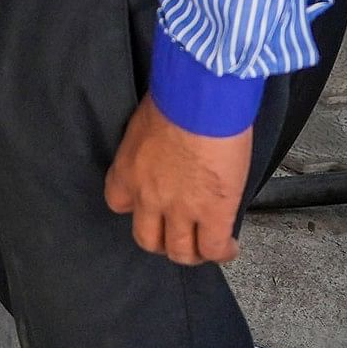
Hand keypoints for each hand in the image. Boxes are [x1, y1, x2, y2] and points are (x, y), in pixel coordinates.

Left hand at [104, 98, 251, 265]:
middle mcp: (148, 197)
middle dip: (163, 241)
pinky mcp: (214, 213)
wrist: (202, 98)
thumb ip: (152, 143)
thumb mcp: (148, 120)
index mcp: (127, 171)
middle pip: (147, 240)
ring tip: (205, 245)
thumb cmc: (176, 94)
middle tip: (178, 234)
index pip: (118, 204)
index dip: (136, 208)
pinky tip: (228, 246)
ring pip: (181, 252)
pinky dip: (221, 252)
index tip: (149, 205)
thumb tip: (169, 144)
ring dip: (192, 252)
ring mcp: (181, 210)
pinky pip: (213, 248)